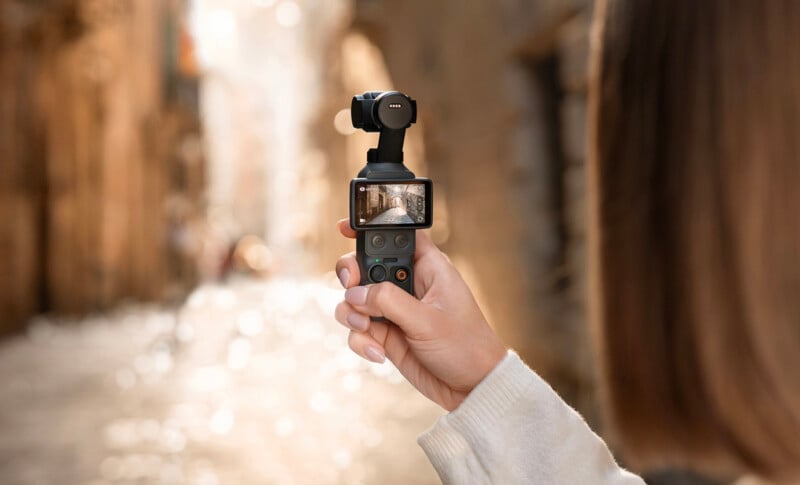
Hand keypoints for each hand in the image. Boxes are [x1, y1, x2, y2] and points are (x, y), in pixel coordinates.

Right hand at [334, 219, 506, 410]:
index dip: (370, 226)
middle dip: (351, 276)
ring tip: (369, 331)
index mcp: (428, 268)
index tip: (344, 228)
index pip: (397, 234)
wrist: (471, 389)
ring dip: (353, 314)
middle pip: (365, 264)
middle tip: (350, 286)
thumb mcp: (427, 321)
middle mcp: (408, 284)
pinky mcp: (386, 334)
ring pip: (354, 299)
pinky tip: (380, 355)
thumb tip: (354, 293)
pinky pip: (358, 330)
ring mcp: (394, 310)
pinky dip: (361, 341)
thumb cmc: (465, 347)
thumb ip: (389, 301)